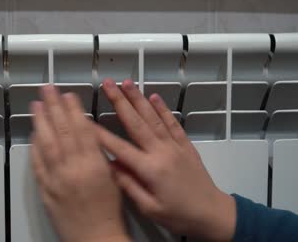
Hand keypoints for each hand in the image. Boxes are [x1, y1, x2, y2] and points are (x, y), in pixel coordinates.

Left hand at [30, 85, 129, 241]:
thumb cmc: (109, 212)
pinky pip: (37, 163)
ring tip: (36, 104)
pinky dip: (34, 146)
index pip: (81, 129)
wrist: (96, 237)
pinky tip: (33, 133)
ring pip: (46, 143)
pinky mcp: (45, 189)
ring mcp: (56, 178)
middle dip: (53, 106)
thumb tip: (88, 134)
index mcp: (94, 165)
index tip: (68, 94)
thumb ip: (100, 155)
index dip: (73, 109)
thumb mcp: (113, 178)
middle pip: (61, 130)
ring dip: (40, 121)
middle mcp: (73, 168)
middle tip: (47, 89)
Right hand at [96, 78, 235, 240]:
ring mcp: (175, 146)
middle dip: (120, 101)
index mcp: (150, 169)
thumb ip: (128, 184)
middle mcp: (161, 151)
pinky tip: (154, 97)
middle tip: (108, 84)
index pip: (119, 147)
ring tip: (126, 82)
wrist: (212, 214)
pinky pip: (172, 123)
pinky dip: (163, 109)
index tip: (85, 120)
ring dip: (139, 98)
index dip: (100, 134)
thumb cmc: (179, 215)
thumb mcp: (149, 208)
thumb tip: (109, 166)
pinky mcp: (185, 145)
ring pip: (153, 117)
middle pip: (136, 122)